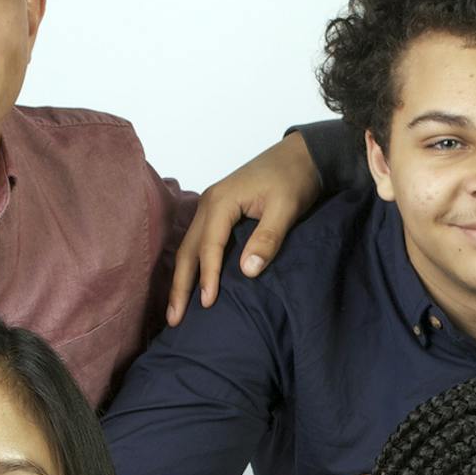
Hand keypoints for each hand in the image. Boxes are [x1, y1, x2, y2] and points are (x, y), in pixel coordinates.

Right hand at [167, 133, 322, 323]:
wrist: (300, 155)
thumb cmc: (294, 179)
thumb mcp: (286, 208)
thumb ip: (268, 238)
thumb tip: (247, 271)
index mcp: (222, 201)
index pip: (209, 245)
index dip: (208, 276)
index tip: (208, 303)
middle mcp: (209, 203)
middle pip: (188, 249)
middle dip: (180, 285)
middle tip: (175, 319)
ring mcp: (211, 206)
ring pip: (189, 247)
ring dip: (182, 279)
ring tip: (176, 310)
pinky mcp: (219, 211)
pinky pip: (199, 242)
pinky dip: (192, 265)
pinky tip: (191, 285)